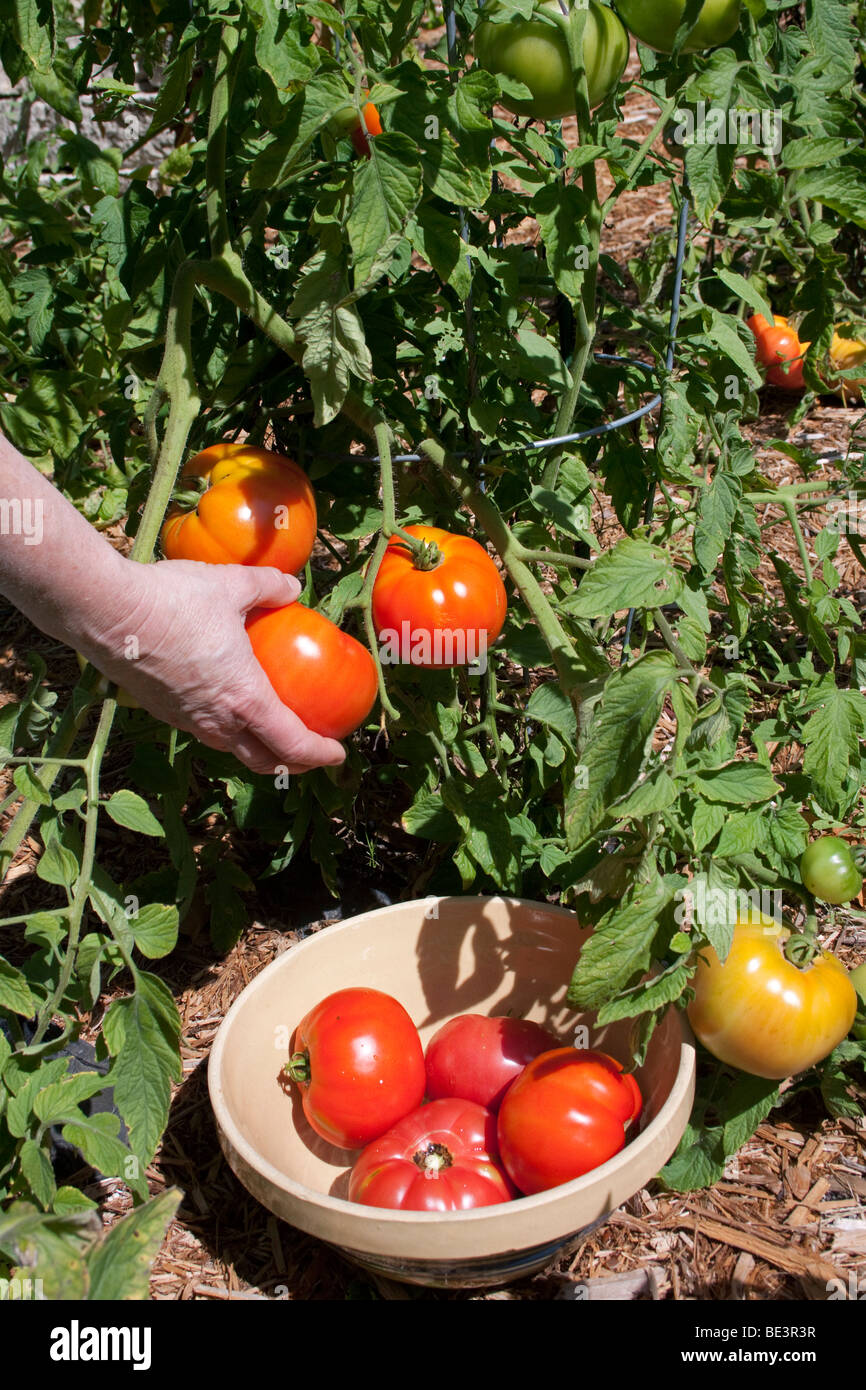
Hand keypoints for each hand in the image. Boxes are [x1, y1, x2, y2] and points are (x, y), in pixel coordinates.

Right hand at [77, 558, 345, 775]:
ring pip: (229, 748)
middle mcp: (216, 721)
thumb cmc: (173, 600)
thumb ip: (269, 586)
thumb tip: (293, 586)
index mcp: (245, 699)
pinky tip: (226, 703)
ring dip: (256, 748)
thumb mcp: (231, 585)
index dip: (320, 754)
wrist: (104, 611)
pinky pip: (202, 729)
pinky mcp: (161, 710)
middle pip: (262, 760)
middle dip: (292, 763)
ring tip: (271, 732)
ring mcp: (186, 719)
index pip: (292, 745)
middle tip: (312, 753)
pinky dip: (225, 728)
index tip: (339, 753)